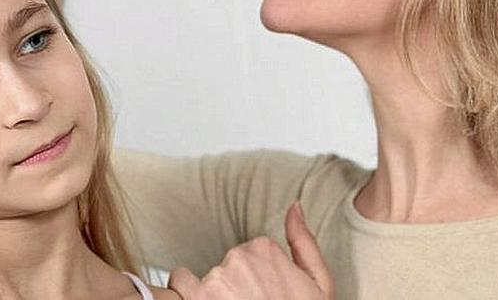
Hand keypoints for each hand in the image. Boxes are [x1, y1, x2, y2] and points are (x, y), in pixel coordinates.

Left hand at [168, 203, 334, 299]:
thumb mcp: (318, 284)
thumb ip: (303, 242)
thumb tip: (294, 208)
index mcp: (265, 249)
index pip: (250, 254)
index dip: (258, 279)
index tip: (266, 295)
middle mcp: (237, 259)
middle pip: (227, 267)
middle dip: (236, 287)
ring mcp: (215, 280)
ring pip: (204, 279)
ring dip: (212, 296)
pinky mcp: (197, 298)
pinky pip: (178, 284)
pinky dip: (185, 294)